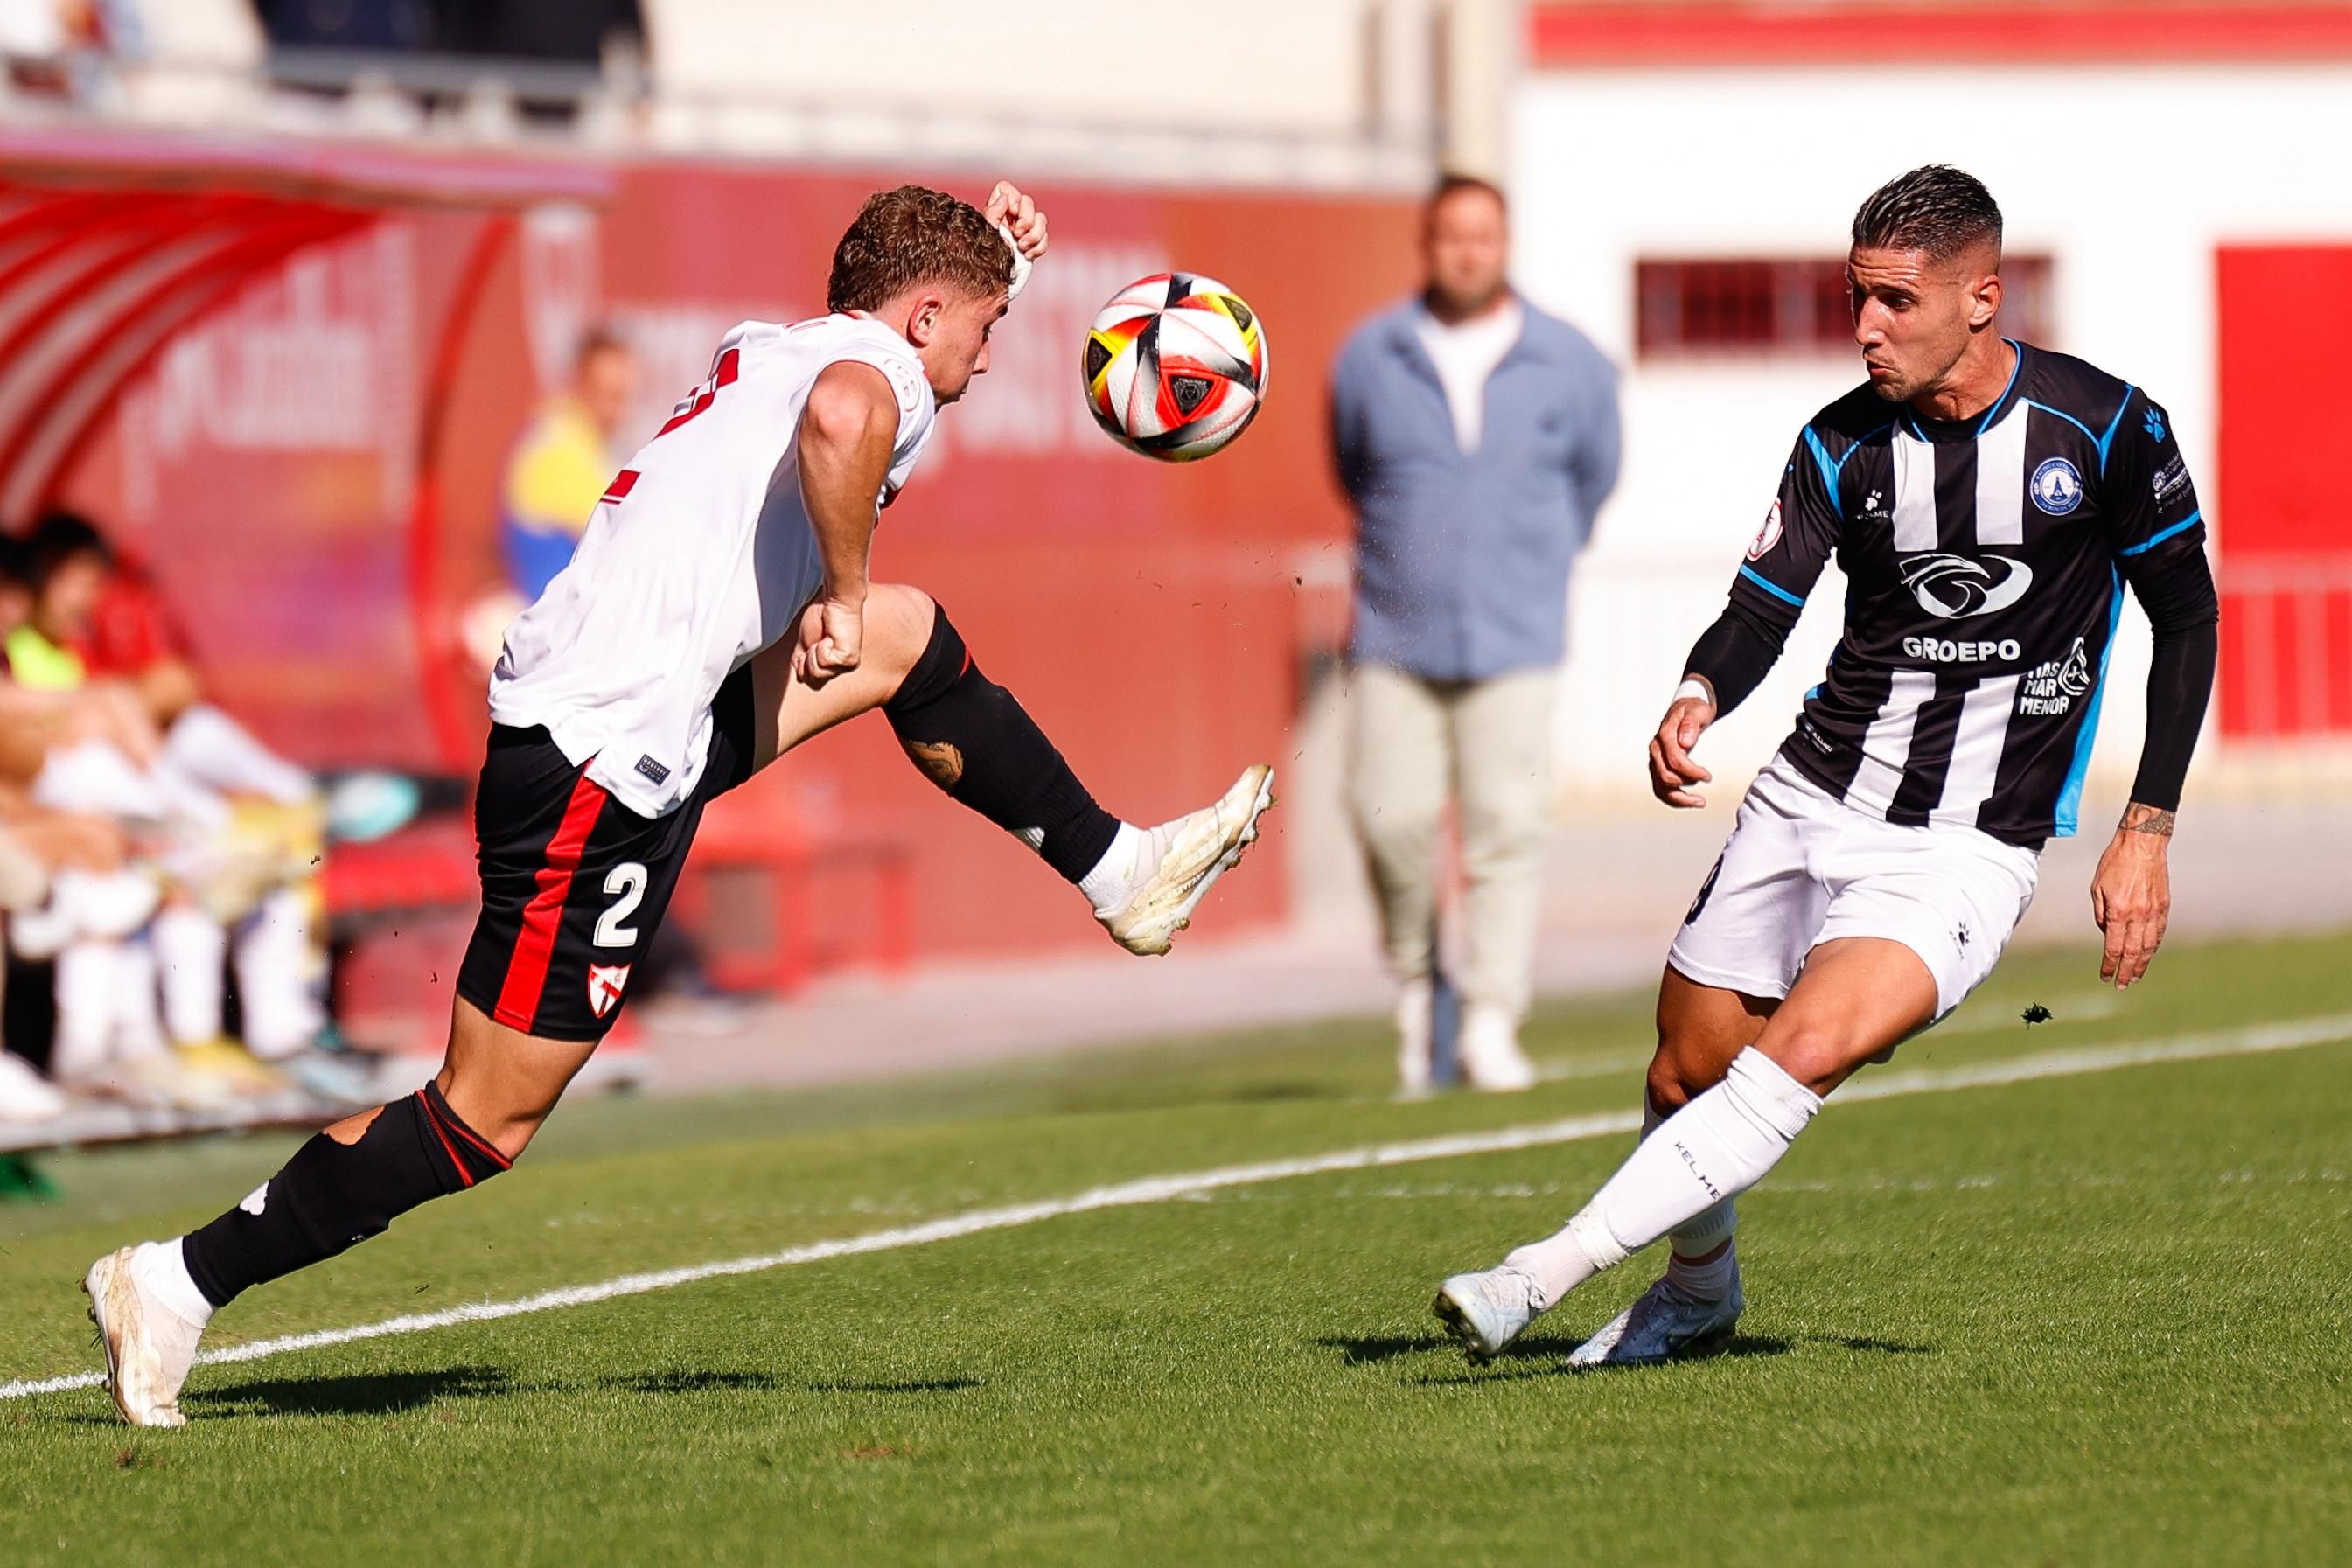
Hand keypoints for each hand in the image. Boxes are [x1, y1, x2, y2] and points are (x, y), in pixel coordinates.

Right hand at [792, 596, 864, 686]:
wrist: (833, 602)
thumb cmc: (820, 619)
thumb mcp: (805, 645)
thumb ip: (802, 663)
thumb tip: (801, 679)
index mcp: (832, 667)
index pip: (811, 683)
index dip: (803, 666)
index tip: (811, 645)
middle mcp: (842, 669)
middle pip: (814, 683)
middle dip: (807, 661)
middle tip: (817, 643)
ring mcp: (847, 666)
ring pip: (817, 674)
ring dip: (814, 653)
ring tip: (825, 639)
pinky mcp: (849, 660)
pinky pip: (823, 662)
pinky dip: (821, 647)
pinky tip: (830, 638)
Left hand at [983, 180, 1047, 259]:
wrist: (992, 284)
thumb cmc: (982, 259)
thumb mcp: (985, 233)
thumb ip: (992, 213)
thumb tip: (1004, 199)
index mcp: (995, 212)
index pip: (1005, 189)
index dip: (1012, 198)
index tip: (1011, 213)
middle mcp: (1010, 218)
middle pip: (1027, 201)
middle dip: (1026, 219)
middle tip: (1017, 234)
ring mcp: (1023, 231)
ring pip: (1041, 218)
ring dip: (1034, 234)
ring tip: (1022, 247)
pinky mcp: (1033, 244)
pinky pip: (1045, 237)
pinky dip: (1039, 246)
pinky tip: (1028, 255)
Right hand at [1647, 688, 1716, 807]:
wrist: (1687, 709)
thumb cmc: (1693, 710)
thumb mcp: (1697, 711)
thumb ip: (1691, 724)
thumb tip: (1685, 742)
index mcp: (1664, 736)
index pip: (1674, 760)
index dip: (1691, 771)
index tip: (1707, 775)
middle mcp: (1656, 750)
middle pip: (1665, 776)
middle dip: (1688, 782)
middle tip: (1706, 780)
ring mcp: (1656, 760)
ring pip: (1660, 787)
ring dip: (1679, 798)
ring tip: (1699, 801)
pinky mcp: (1659, 767)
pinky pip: (1661, 788)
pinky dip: (1674, 798)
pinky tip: (1689, 800)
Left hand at [2091, 803, 2173, 987]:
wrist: (2143, 844)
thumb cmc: (2114, 863)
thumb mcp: (2097, 887)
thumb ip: (2100, 914)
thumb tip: (2105, 934)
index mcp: (2118, 911)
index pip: (2113, 947)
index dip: (2109, 965)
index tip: (2105, 977)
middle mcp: (2138, 915)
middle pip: (2132, 952)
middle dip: (2126, 971)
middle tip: (2122, 985)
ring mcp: (2154, 911)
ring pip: (2149, 946)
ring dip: (2142, 964)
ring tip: (2135, 976)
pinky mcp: (2165, 906)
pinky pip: (2159, 932)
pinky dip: (2154, 947)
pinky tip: (2148, 955)